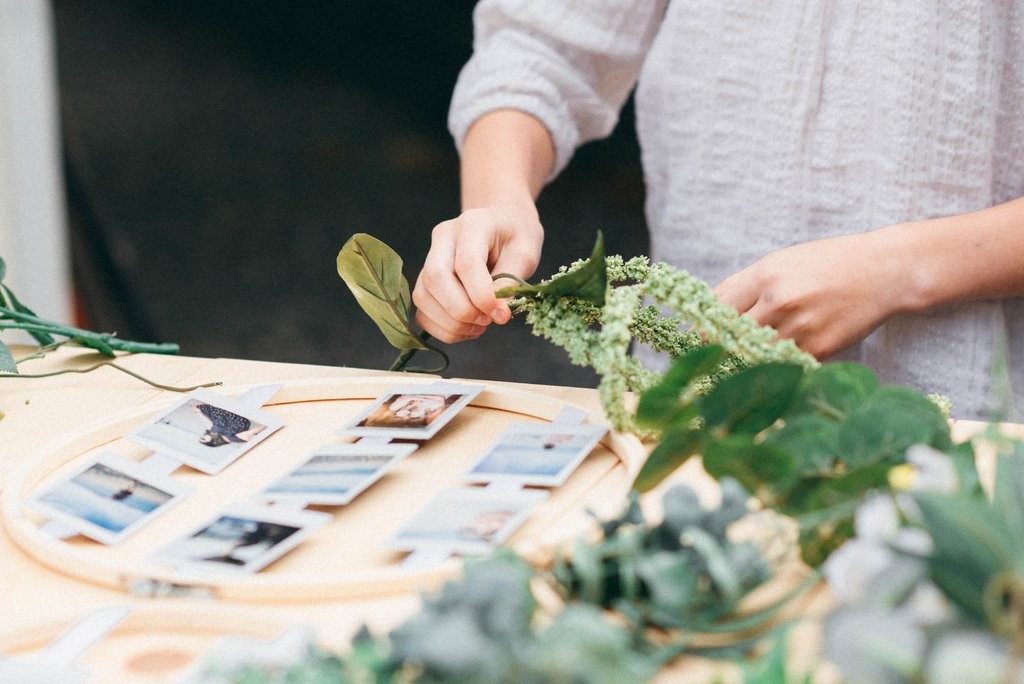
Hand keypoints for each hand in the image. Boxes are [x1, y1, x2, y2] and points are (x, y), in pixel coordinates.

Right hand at [413, 205, 543, 342]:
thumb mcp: (524, 254)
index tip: (501, 315)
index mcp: (472, 225)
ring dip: (452, 323)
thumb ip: (510, 282)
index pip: (466, 263)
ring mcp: (429, 258)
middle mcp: (443, 238)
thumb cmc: (516, 238)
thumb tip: (496, 314)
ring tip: (481, 325)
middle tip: (488, 320)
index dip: (481, 295)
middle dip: (461, 310)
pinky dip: (444, 328)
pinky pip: (422, 312)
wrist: (503, 226)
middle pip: (434, 278)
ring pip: (423, 297)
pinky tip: (468, 327)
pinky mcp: (424, 280)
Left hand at [712, 231, 906, 358]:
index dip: (705, 324)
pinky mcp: (818, 349)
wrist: (884, 272)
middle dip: (722, 345)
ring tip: (746, 359)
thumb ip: (744, 286)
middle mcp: (779, 301)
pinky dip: (774, 365)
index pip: (716, 308)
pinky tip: (774, 360)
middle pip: (730, 336)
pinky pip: (782, 364)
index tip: (703, 334)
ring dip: (746, 359)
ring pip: (754, 355)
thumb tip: (708, 312)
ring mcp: (799, 328)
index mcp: (765, 275)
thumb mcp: (781, 262)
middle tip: (718, 353)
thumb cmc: (828, 264)